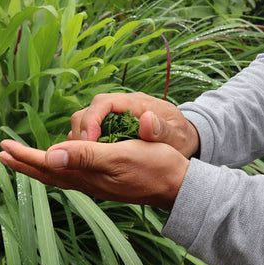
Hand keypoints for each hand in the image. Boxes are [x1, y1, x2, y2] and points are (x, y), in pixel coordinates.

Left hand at [0, 139, 189, 209]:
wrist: (177, 185)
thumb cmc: (153, 166)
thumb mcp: (119, 156)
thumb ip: (85, 156)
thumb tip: (51, 155)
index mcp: (87, 175)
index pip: (48, 165)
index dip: (25, 157)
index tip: (4, 147)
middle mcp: (87, 182)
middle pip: (48, 173)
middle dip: (25, 164)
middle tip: (3, 154)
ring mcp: (97, 183)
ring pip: (59, 175)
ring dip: (39, 166)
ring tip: (24, 159)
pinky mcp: (106, 181)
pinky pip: (73, 175)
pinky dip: (59, 168)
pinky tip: (60, 165)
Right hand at [69, 92, 199, 157]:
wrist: (183, 139)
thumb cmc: (180, 137)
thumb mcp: (176, 136)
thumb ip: (162, 130)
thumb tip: (146, 119)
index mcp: (135, 103)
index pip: (103, 103)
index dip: (92, 120)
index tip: (90, 143)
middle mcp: (120, 106)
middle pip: (88, 111)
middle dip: (81, 132)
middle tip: (80, 155)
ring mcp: (113, 117)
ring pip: (84, 121)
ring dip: (79, 140)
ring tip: (81, 160)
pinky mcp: (109, 127)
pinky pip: (89, 132)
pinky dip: (84, 145)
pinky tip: (86, 162)